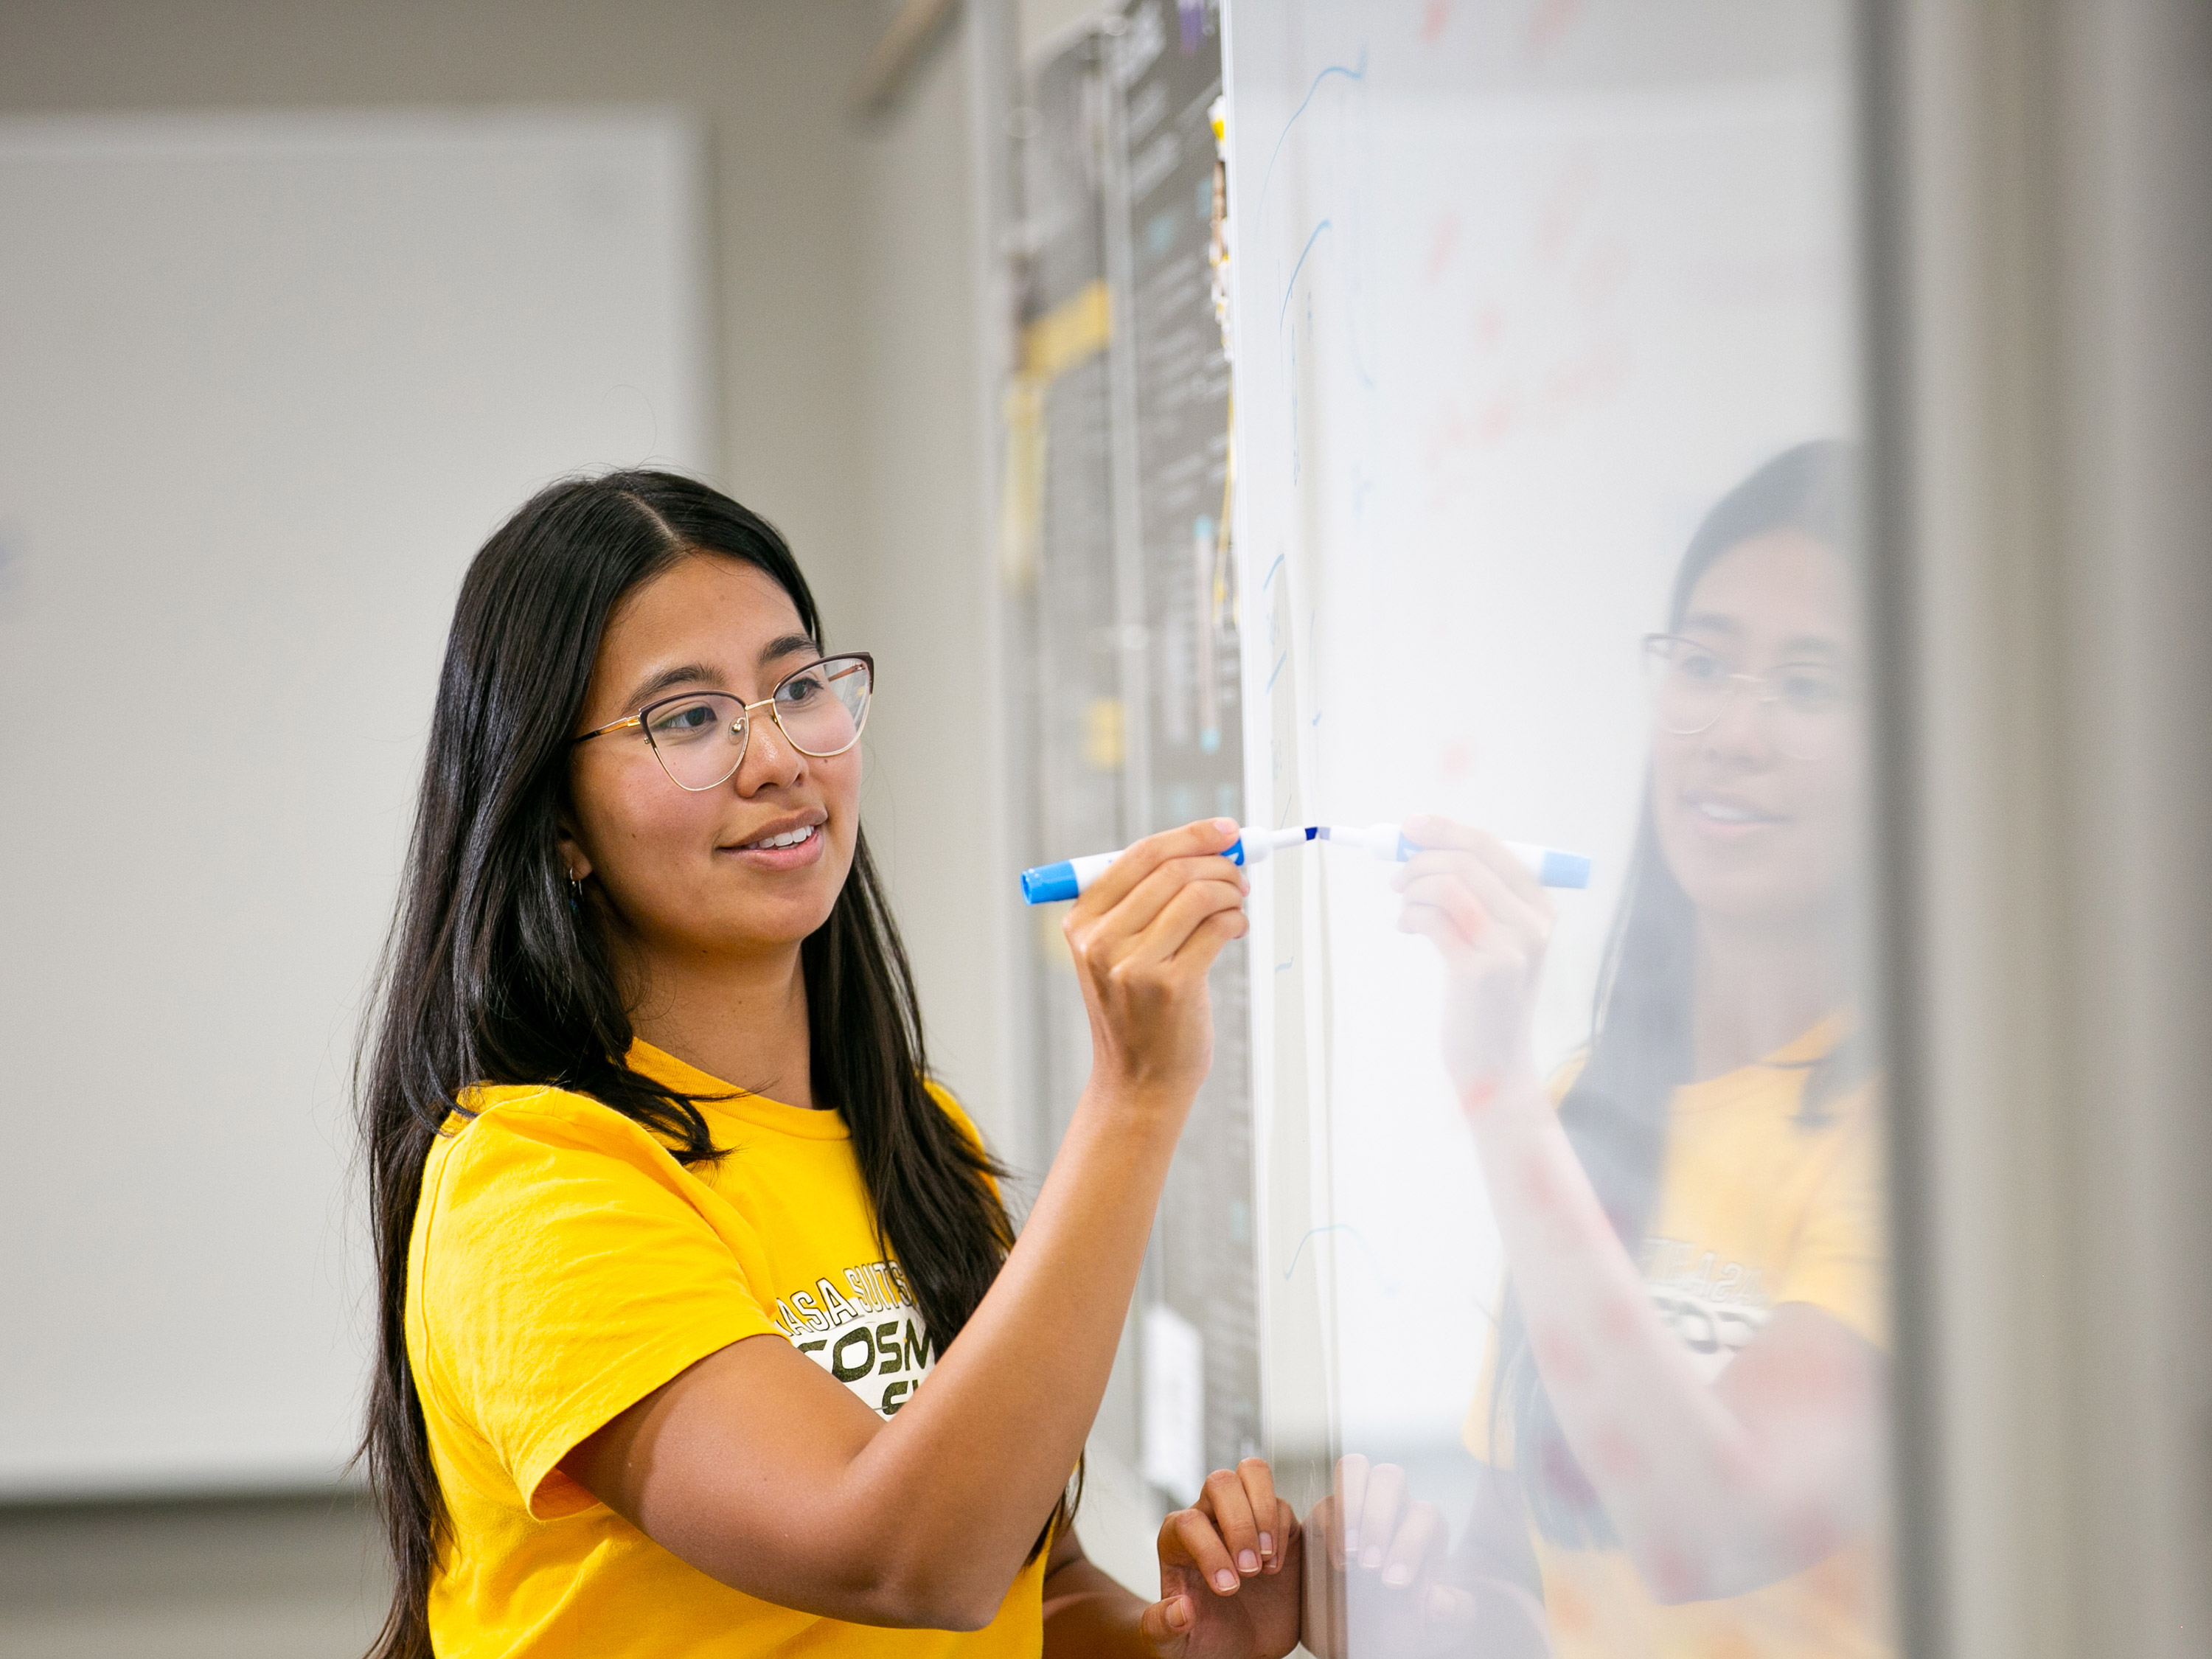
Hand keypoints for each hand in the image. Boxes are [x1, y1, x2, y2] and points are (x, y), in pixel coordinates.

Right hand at [1066, 819, 1249, 1111]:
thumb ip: (1145, 901)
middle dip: (1217, 862)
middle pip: (1171, 869)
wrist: (1139, 1081)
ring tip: (1238, 902)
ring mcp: (1133, 965)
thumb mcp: (1116, 953)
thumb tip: (1207, 846)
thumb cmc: (1138, 1011)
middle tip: (1240, 872)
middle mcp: (1100, 941)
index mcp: (1082, 922)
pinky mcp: (1171, 986)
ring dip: (1230, 890)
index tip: (1225, 831)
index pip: (1138, 856)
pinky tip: (1237, 929)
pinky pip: (1217, 927)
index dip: (1190, 835)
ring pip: (1196, 894)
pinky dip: (1236, 919)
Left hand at [1141, 1459, 1300, 1658]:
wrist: (1240, 1648)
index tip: (1228, 1590)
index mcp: (1177, 1541)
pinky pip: (1282, 1503)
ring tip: (1266, 1560)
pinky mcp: (1276, 1527)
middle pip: (1220, 1483)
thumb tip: (1181, 1609)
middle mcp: (1209, 1518)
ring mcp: (1245, 1517)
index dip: (1209, 1551)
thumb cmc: (1203, 1639)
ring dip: (1264, 1513)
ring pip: (1252, 1473)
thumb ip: (1162, 1628)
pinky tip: (1276, 1568)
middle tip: (1250, 1571)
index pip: (1189, 1522)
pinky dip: (1283, 1532)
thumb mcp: (1173, 1646)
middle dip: (1240, 1524)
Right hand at [1302, 1456, 1479, 1658]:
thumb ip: (1453, 1613)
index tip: (1394, 1583)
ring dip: (1349, 1505)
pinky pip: (1324, 1502)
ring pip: (1355, 1469)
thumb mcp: (1437, 1627)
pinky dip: (1326, 1525)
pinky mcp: (1325, 1518)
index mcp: (1425, 1530)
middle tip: (1368, 1564)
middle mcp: (1393, 1509)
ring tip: (1348, 1554)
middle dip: (1377, 1517)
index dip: (1410, 1544)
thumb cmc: (1406, 1626)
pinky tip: (1333, 1563)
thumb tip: (1440, 1599)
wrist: (1367, 1637)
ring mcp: (1356, 1507)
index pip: (1424, 1514)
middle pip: (1390, 1477)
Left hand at [1392, 815, 1554, 1095]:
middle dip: (1421, 860)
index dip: (1446, 829)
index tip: (1411, 826)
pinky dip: (1410, 915)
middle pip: (1466, 861)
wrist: (1495, 1062)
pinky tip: (1406, 927)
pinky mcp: (1480, 972)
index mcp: (1541, 908)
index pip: (1491, 847)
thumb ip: (1477, 894)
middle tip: (1397, 878)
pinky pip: (1433, 920)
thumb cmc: (1487, 997)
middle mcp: (1532, 924)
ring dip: (1413, 888)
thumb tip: (1423, 843)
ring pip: (1448, 885)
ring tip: (1404, 907)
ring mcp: (1509, 949)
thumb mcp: (1498, 940)